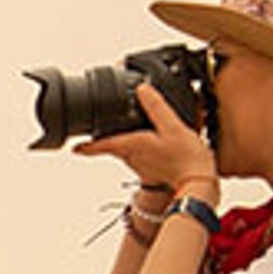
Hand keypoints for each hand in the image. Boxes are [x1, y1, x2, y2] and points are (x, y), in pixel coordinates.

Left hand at [71, 84, 216, 193]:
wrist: (197, 184)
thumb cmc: (185, 158)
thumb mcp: (172, 126)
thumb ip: (156, 107)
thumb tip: (142, 89)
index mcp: (132, 145)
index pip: (101, 145)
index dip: (86, 146)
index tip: (74, 147)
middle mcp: (132, 157)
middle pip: (112, 146)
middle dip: (105, 138)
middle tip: (99, 129)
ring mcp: (141, 164)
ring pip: (126, 151)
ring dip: (124, 140)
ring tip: (129, 128)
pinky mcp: (152, 169)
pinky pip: (140, 154)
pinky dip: (141, 145)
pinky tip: (153, 139)